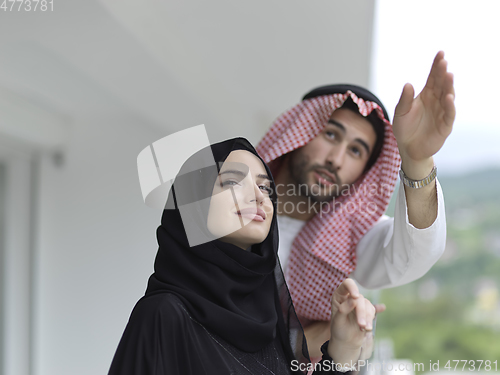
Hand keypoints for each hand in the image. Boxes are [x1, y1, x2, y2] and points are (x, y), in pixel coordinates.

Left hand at [327, 279, 384, 364]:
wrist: (346, 342)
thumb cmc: (338, 330)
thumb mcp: (338, 321)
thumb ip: (344, 309)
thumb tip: (354, 299)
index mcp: (339, 296)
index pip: (347, 284)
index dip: (352, 287)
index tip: (355, 296)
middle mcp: (349, 297)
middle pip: (359, 299)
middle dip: (361, 312)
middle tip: (361, 325)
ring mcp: (359, 303)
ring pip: (367, 305)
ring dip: (367, 318)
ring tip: (364, 329)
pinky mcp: (366, 310)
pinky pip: (372, 311)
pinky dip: (370, 320)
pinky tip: (367, 328)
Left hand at [393, 51, 454, 171]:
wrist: (408, 148)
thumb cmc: (404, 128)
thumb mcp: (400, 112)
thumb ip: (404, 99)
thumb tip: (408, 84)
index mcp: (426, 95)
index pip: (433, 77)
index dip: (437, 66)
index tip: (440, 54)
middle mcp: (436, 101)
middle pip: (441, 84)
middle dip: (443, 73)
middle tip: (443, 62)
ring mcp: (442, 112)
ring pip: (448, 96)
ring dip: (449, 86)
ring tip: (448, 75)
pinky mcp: (445, 125)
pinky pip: (449, 114)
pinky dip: (450, 106)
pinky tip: (448, 97)